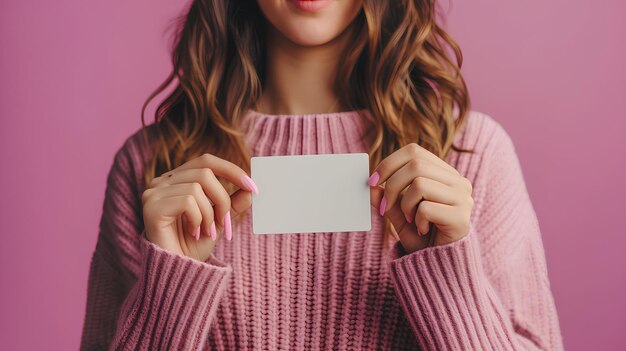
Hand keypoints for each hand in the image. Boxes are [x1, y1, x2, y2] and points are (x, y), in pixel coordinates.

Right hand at [141, 153, 258, 261]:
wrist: (175, 273)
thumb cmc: (192, 247)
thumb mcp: (218, 222)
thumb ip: (232, 204)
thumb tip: (250, 189)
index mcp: (176, 180)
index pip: (206, 161)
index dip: (231, 170)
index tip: (252, 185)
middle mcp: (161, 182)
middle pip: (205, 172)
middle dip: (222, 199)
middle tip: (224, 222)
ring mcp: (153, 193)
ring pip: (197, 187)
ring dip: (210, 213)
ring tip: (206, 231)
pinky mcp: (151, 207)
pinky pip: (187, 201)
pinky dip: (198, 218)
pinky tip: (193, 233)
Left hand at [369, 143, 473, 253]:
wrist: (440, 264)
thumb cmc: (422, 235)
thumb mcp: (398, 213)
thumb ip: (386, 197)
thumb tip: (370, 184)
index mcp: (444, 173)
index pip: (414, 151)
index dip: (389, 163)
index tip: (372, 182)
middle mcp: (458, 181)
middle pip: (416, 164)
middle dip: (392, 186)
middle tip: (384, 207)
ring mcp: (463, 198)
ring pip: (420, 184)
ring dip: (405, 205)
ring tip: (410, 219)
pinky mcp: (462, 217)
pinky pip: (426, 208)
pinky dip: (417, 220)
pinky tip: (423, 229)